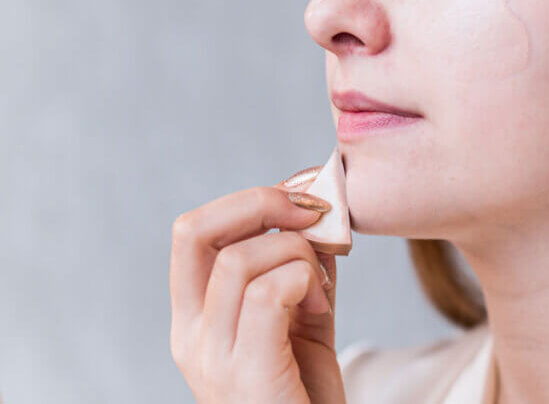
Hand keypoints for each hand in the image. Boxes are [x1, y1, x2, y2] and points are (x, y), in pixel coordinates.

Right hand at [170, 186, 344, 402]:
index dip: (246, 201)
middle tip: (310, 213)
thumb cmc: (306, 393)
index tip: (300, 203)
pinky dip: (305, 280)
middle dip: (259, 203)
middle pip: (193, 231)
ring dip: (298, 252)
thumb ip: (301, 268)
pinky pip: (268, 294)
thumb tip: (316, 214)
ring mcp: (212, 358)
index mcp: (195, 318)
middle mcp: (190, 336)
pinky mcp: (247, 376)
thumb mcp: (303, 318)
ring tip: (321, 287)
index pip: (191, 232)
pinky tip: (321, 304)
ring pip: (240, 259)